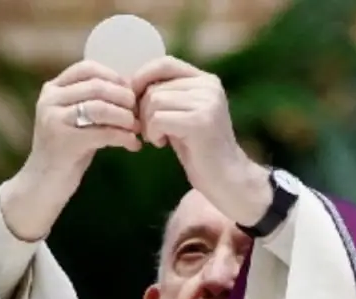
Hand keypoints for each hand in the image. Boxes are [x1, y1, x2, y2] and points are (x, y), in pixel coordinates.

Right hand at [1, 60, 141, 240]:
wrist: (43, 185)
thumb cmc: (66, 152)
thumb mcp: (75, 120)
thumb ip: (92, 101)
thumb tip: (129, 87)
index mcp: (52, 90)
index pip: (88, 69)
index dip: (114, 77)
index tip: (131, 93)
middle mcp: (50, 100)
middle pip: (98, 87)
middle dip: (124, 99)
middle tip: (140, 113)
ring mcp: (54, 120)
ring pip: (101, 108)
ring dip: (126, 118)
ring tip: (138, 129)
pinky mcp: (64, 141)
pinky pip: (103, 133)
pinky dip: (124, 138)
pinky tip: (133, 145)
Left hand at [132, 57, 269, 227]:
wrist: (226, 179)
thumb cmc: (199, 150)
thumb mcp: (182, 115)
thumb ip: (166, 95)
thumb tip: (129, 82)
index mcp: (206, 80)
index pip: (165, 63)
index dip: (142, 78)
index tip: (134, 102)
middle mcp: (209, 86)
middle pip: (155, 86)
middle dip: (142, 110)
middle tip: (150, 131)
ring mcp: (206, 103)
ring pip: (154, 101)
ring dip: (147, 124)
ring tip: (158, 138)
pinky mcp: (200, 122)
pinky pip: (158, 118)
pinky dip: (153, 133)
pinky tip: (162, 144)